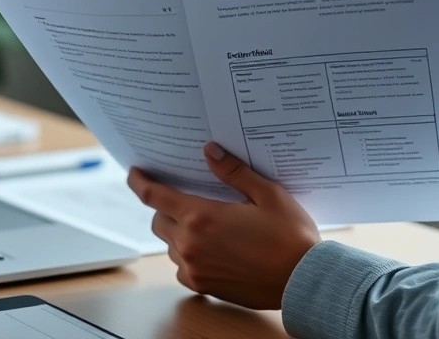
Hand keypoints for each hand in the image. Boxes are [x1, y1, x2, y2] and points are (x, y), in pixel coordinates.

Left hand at [127, 142, 320, 309]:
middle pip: (158, 221)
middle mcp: (190, 244)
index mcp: (201, 216)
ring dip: (178, 232)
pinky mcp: (203, 286)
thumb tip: (211, 151)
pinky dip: (188, 256)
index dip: (139, 182)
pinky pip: (182, 267)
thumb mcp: (267, 194)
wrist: (304, 280)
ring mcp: (194, 268)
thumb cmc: (290, 236)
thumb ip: (234, 172)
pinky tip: (211, 250)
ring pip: (169, 245)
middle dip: (165, 208)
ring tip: (205, 226)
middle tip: (186, 200)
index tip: (134, 173)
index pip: (154, 196)